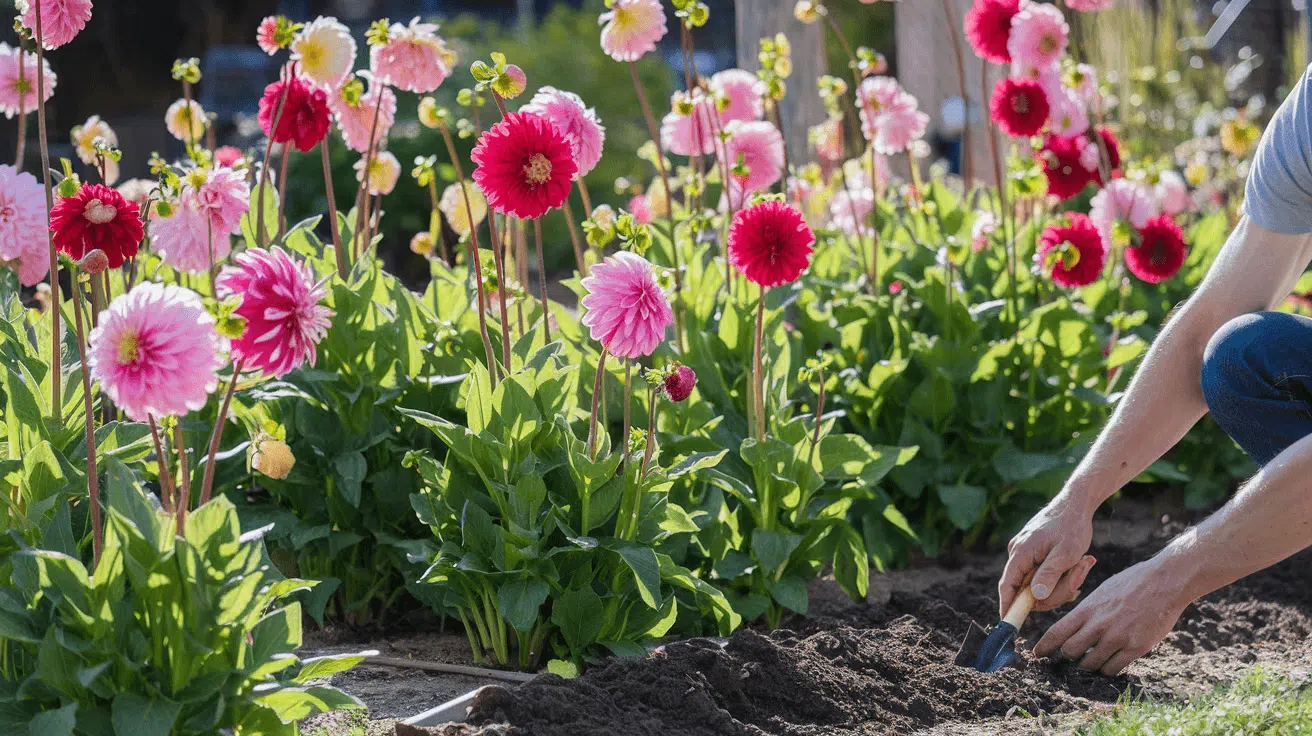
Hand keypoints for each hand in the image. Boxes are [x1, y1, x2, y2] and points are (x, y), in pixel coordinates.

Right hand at [998, 493, 1095, 617]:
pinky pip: (1043, 573)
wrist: (1076, 503)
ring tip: (1083, 565)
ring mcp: (1025, 552)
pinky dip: (1060, 576)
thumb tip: (1034, 598)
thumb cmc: (1072, 526)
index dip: (1008, 606)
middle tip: (1078, 581)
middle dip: (1054, 591)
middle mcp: (1018, 553)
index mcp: (1021, 552)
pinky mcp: (1034, 552)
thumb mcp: (1065, 554)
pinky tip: (1077, 564)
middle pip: (1027, 588)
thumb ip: (1048, 575)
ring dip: (1062, 582)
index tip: (1009, 624)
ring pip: (1038, 582)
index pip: (1007, 585)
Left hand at [1033, 556, 1189, 674]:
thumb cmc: (1132, 583)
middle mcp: (1098, 625)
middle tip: (1073, 655)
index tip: (1037, 654)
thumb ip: (1087, 610)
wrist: (1164, 582)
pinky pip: (1113, 668)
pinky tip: (1111, 662)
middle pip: (1070, 651)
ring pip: (1090, 663)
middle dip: (1068, 656)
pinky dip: (1108, 669)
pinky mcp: (1136, 647)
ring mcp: (1117, 638)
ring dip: (1089, 664)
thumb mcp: (1102, 592)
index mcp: (1087, 608)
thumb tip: (1074, 625)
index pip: (1056, 632)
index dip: (1044, 646)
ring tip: (1094, 658)